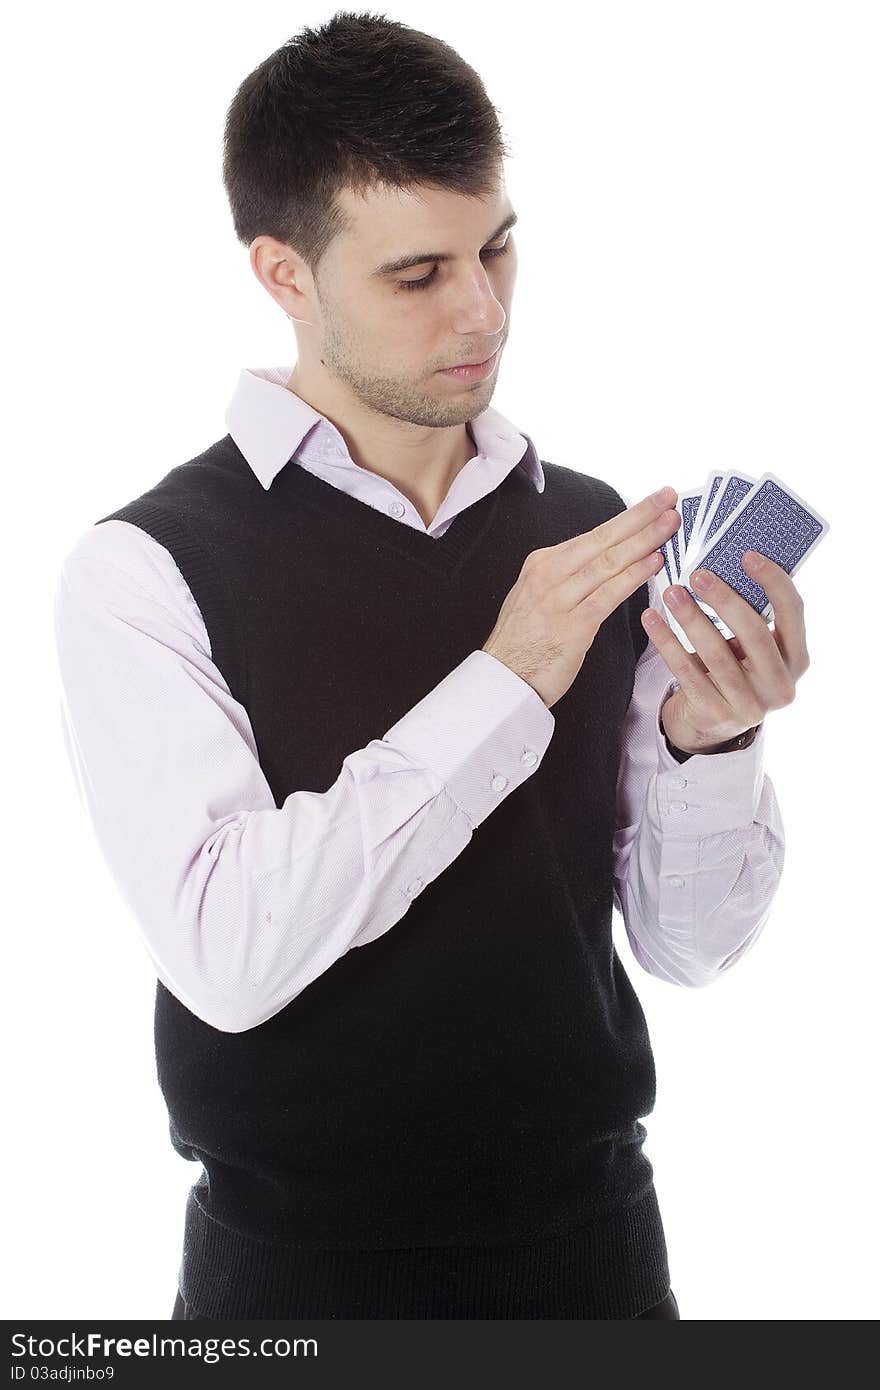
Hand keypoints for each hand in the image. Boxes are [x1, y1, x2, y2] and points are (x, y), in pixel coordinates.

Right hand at [482, 488, 679, 708]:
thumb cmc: (523, 643)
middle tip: (668, 499)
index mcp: (542, 564)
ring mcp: (558, 599)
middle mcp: (548, 575)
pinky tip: (653, 563)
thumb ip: (568, 578)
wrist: (501, 680)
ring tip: (669, 525)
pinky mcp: (571, 627)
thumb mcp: (536, 596)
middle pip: (603, 539)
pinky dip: (633, 576)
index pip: (594, 535)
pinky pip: (608, 595)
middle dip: (640, 517)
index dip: (628, 517)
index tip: (653, 503)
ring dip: (643, 540)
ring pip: (608, 562)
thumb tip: (607, 562)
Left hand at [641, 551, 809, 753]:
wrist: (711, 722)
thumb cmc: (734, 669)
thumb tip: (724, 564)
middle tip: (698, 574)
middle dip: (725, 600)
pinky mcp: (715, 714)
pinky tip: (651, 619)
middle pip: (754, 634)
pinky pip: (687, 671)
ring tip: (671, 592)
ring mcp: (749, 705)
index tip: (748, 555)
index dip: (774, 581)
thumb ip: (750, 617)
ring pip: (717, 654)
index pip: (793, 613)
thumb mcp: (753, 649)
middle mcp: (780, 686)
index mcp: (797, 659)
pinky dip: (667, 642)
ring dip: (691, 618)